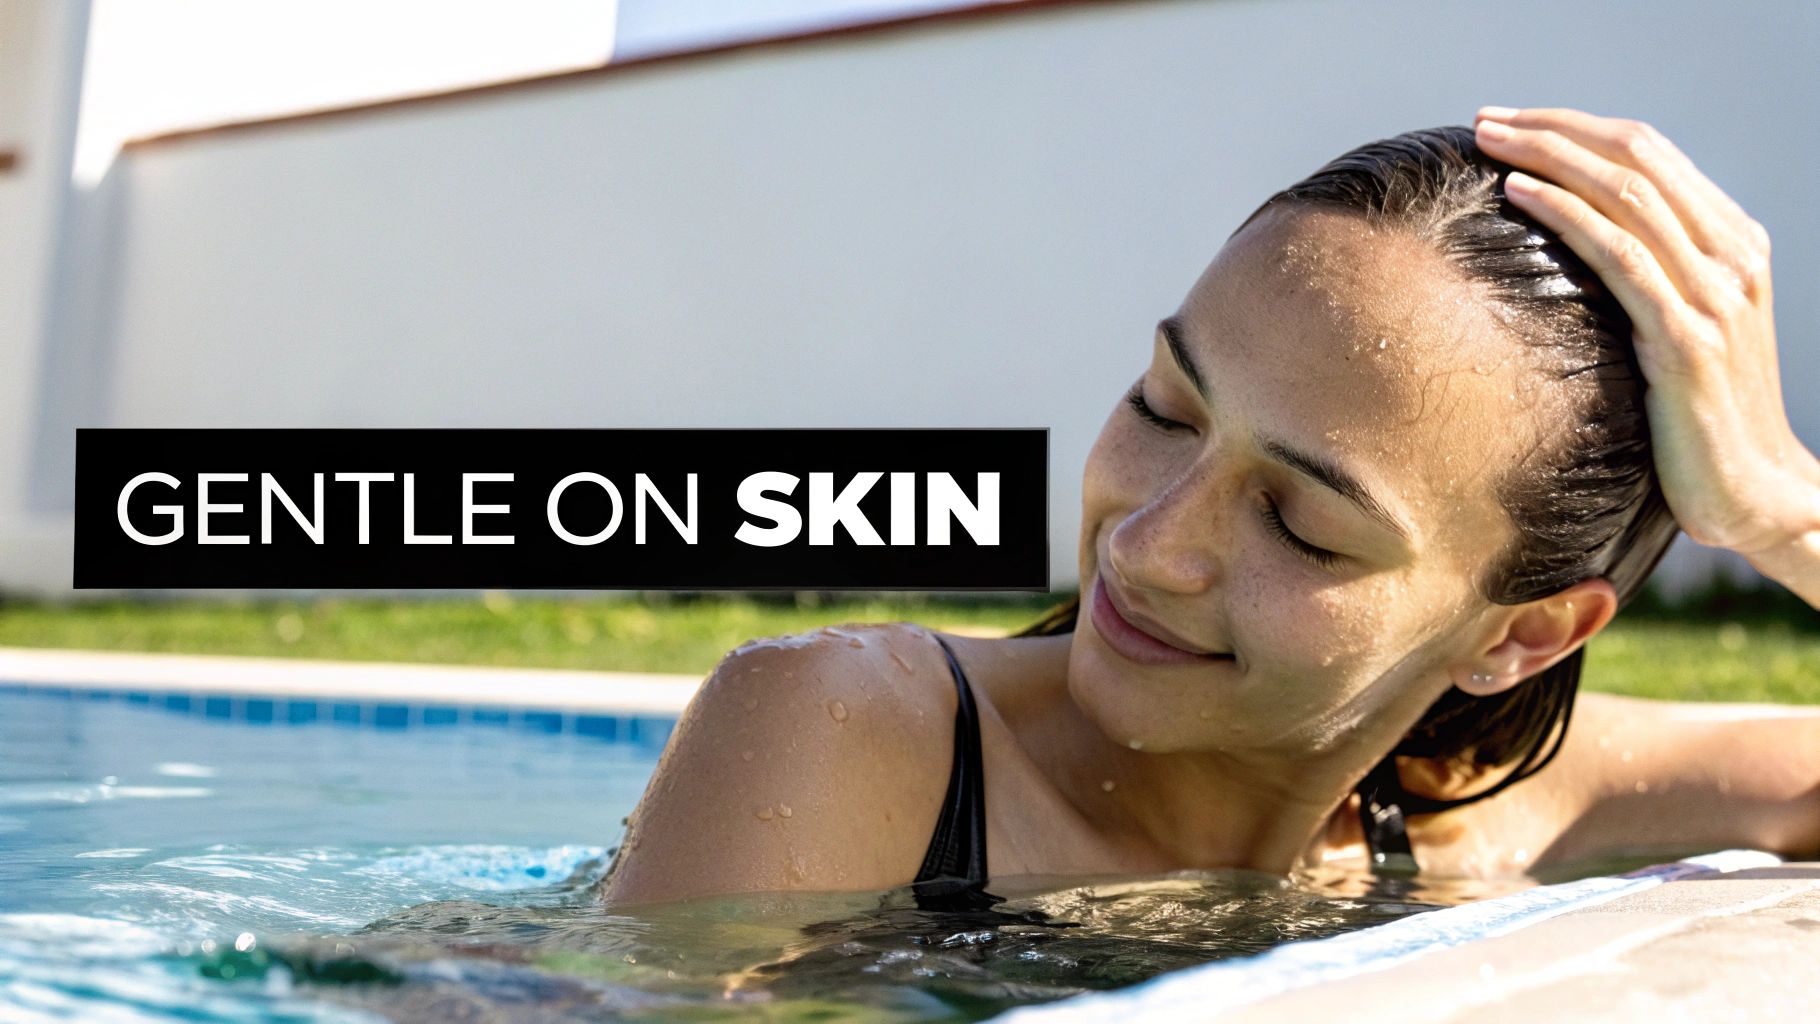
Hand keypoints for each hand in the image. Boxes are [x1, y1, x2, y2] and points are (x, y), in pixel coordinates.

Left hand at [1470, 106, 1817, 559]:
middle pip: (1637, 157)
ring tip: (1489, 144)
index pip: (1652, 153)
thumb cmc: (1699, 419)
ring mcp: (1716, 294)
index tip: (1512, 123)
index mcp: (1734, 242)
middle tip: (1486, 122)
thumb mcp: (1679, 331)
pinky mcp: (1687, 339)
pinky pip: (1621, 256)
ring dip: (1550, 158)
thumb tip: (1573, 249)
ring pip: (1627, 193)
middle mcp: (1733, 255)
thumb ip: (1649, 282)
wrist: (1751, 491)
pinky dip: (1566, 214)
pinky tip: (1520, 195)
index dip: (1577, 128)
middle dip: (1554, 130)